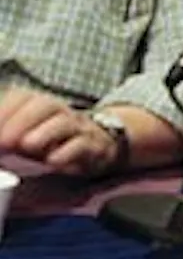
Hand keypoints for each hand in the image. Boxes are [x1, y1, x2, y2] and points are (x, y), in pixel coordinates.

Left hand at [0, 90, 120, 176]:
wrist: (98, 146)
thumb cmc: (53, 141)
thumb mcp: (27, 133)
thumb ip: (8, 135)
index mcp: (41, 105)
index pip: (22, 97)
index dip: (4, 111)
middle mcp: (61, 112)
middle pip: (45, 105)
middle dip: (22, 121)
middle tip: (3, 142)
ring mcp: (79, 128)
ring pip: (64, 123)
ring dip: (44, 133)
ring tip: (27, 146)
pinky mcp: (94, 147)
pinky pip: (83, 145)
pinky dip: (67, 152)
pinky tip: (53, 161)